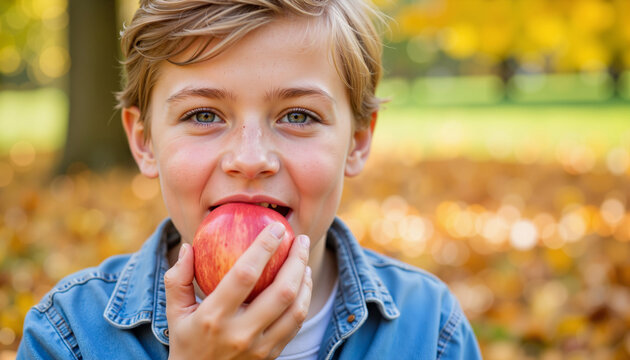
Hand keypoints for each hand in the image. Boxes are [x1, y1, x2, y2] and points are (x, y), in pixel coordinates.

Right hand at [164, 222, 312, 359]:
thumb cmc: (187, 341)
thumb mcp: (175, 312)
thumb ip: (178, 279)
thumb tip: (188, 246)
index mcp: (213, 317)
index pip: (245, 275)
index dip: (264, 248)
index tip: (277, 228)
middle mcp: (239, 333)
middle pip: (281, 292)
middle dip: (296, 260)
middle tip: (301, 239)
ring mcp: (259, 348)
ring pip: (296, 310)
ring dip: (305, 280)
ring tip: (303, 259)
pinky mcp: (271, 356)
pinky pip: (296, 324)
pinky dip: (304, 300)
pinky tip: (302, 283)